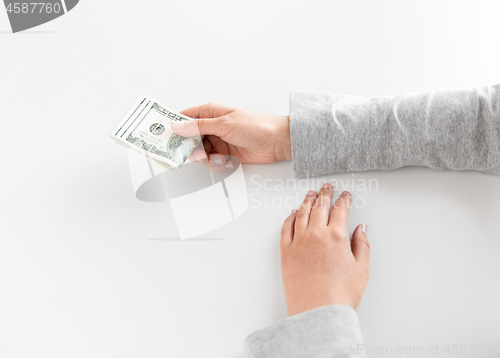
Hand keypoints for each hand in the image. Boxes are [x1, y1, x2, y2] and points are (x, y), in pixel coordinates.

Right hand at [170, 103, 291, 166]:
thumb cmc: (255, 126)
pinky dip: (218, 165)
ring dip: (207, 159)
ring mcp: (217, 141)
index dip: (172, 126)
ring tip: (220, 158)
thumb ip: (199, 126)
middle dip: (191, 150)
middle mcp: (211, 127)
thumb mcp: (225, 124)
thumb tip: (177, 126)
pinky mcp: (225, 155)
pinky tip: (229, 161)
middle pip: (188, 140)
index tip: (162, 137)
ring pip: (199, 154)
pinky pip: (212, 163)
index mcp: (209, 113)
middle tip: (199, 155)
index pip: (183, 118)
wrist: (276, 142)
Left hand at [280, 184, 369, 315]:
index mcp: (336, 236)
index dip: (344, 200)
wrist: (316, 312)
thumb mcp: (362, 270)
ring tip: (310, 194)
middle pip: (320, 207)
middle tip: (326, 186)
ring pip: (302, 214)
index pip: (341, 210)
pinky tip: (293, 213)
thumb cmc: (339, 295)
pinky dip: (290, 217)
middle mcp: (315, 234)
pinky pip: (286, 228)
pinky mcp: (286, 252)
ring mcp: (298, 242)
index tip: (345, 195)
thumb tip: (362, 229)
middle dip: (325, 194)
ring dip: (307, 201)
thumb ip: (362, 245)